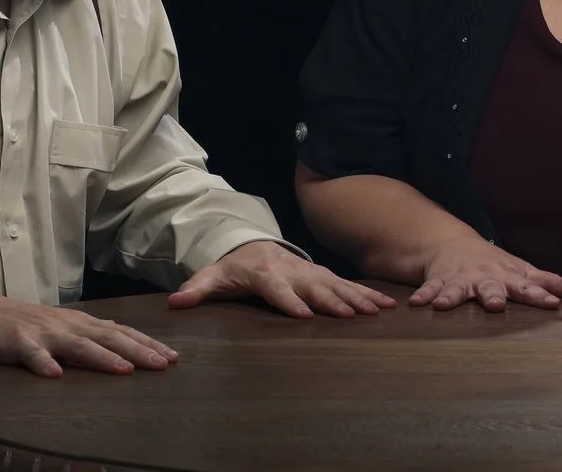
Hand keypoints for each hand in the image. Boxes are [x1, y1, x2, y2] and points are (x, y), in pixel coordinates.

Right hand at [0, 281, 178, 377]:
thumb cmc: (23, 324)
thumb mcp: (61, 329)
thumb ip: (87, 338)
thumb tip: (121, 349)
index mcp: (79, 323)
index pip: (120, 332)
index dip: (147, 344)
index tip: (172, 357)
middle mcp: (67, 325)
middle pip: (108, 338)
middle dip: (138, 350)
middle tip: (164, 364)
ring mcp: (43, 332)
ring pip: (78, 345)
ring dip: (102, 357)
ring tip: (125, 370)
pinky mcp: (17, 342)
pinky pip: (31, 355)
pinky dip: (43, 363)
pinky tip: (55, 376)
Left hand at [168, 239, 393, 318]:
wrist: (253, 245)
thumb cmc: (233, 267)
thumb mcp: (212, 277)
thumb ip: (197, 289)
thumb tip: (176, 301)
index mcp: (266, 273)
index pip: (277, 289)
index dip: (289, 301)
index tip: (303, 315)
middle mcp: (293, 271)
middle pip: (314, 287)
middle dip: (332, 301)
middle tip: (350, 316)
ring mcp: (311, 273)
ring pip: (337, 285)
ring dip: (357, 298)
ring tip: (377, 311)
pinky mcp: (323, 276)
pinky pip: (348, 285)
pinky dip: (367, 294)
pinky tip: (386, 306)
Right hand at [409, 237, 561, 311]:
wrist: (453, 244)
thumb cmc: (496, 265)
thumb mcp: (522, 271)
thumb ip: (548, 282)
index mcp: (508, 277)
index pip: (528, 287)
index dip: (541, 295)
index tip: (553, 304)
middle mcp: (485, 278)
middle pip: (490, 287)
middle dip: (492, 296)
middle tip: (494, 306)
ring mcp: (461, 279)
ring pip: (457, 289)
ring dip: (450, 296)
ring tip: (443, 306)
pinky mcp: (440, 280)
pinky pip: (430, 289)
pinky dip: (424, 295)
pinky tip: (417, 305)